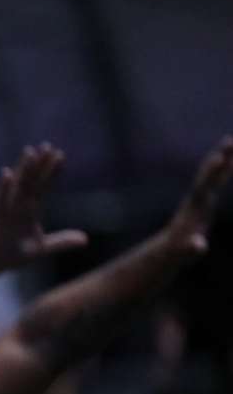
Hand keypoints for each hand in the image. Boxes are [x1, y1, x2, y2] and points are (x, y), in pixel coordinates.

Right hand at [0, 143, 84, 274]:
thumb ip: (61, 242)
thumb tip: (86, 240)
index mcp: (32, 211)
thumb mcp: (41, 249)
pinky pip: (0, 200)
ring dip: (23, 169)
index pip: (45, 188)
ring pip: (17, 186)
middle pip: (33, 181)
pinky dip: (3, 188)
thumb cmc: (12, 255)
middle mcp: (20, 206)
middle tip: (47, 145)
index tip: (60, 155)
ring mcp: (7, 209)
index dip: (52, 172)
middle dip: (40, 164)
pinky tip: (6, 174)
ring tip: (30, 151)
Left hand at [161, 136, 232, 263]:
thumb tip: (198, 245)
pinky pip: (216, 181)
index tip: (218, 158)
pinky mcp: (203, 201)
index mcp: (195, 209)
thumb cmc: (178, 253)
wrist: (168, 250)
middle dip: (219, 158)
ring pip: (212, 175)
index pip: (204, 188)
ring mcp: (199, 199)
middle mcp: (196, 200)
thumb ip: (193, 248)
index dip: (211, 174)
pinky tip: (231, 161)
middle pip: (208, 176)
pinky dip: (224, 170)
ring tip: (231, 142)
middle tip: (229, 140)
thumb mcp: (186, 253)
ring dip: (222, 159)